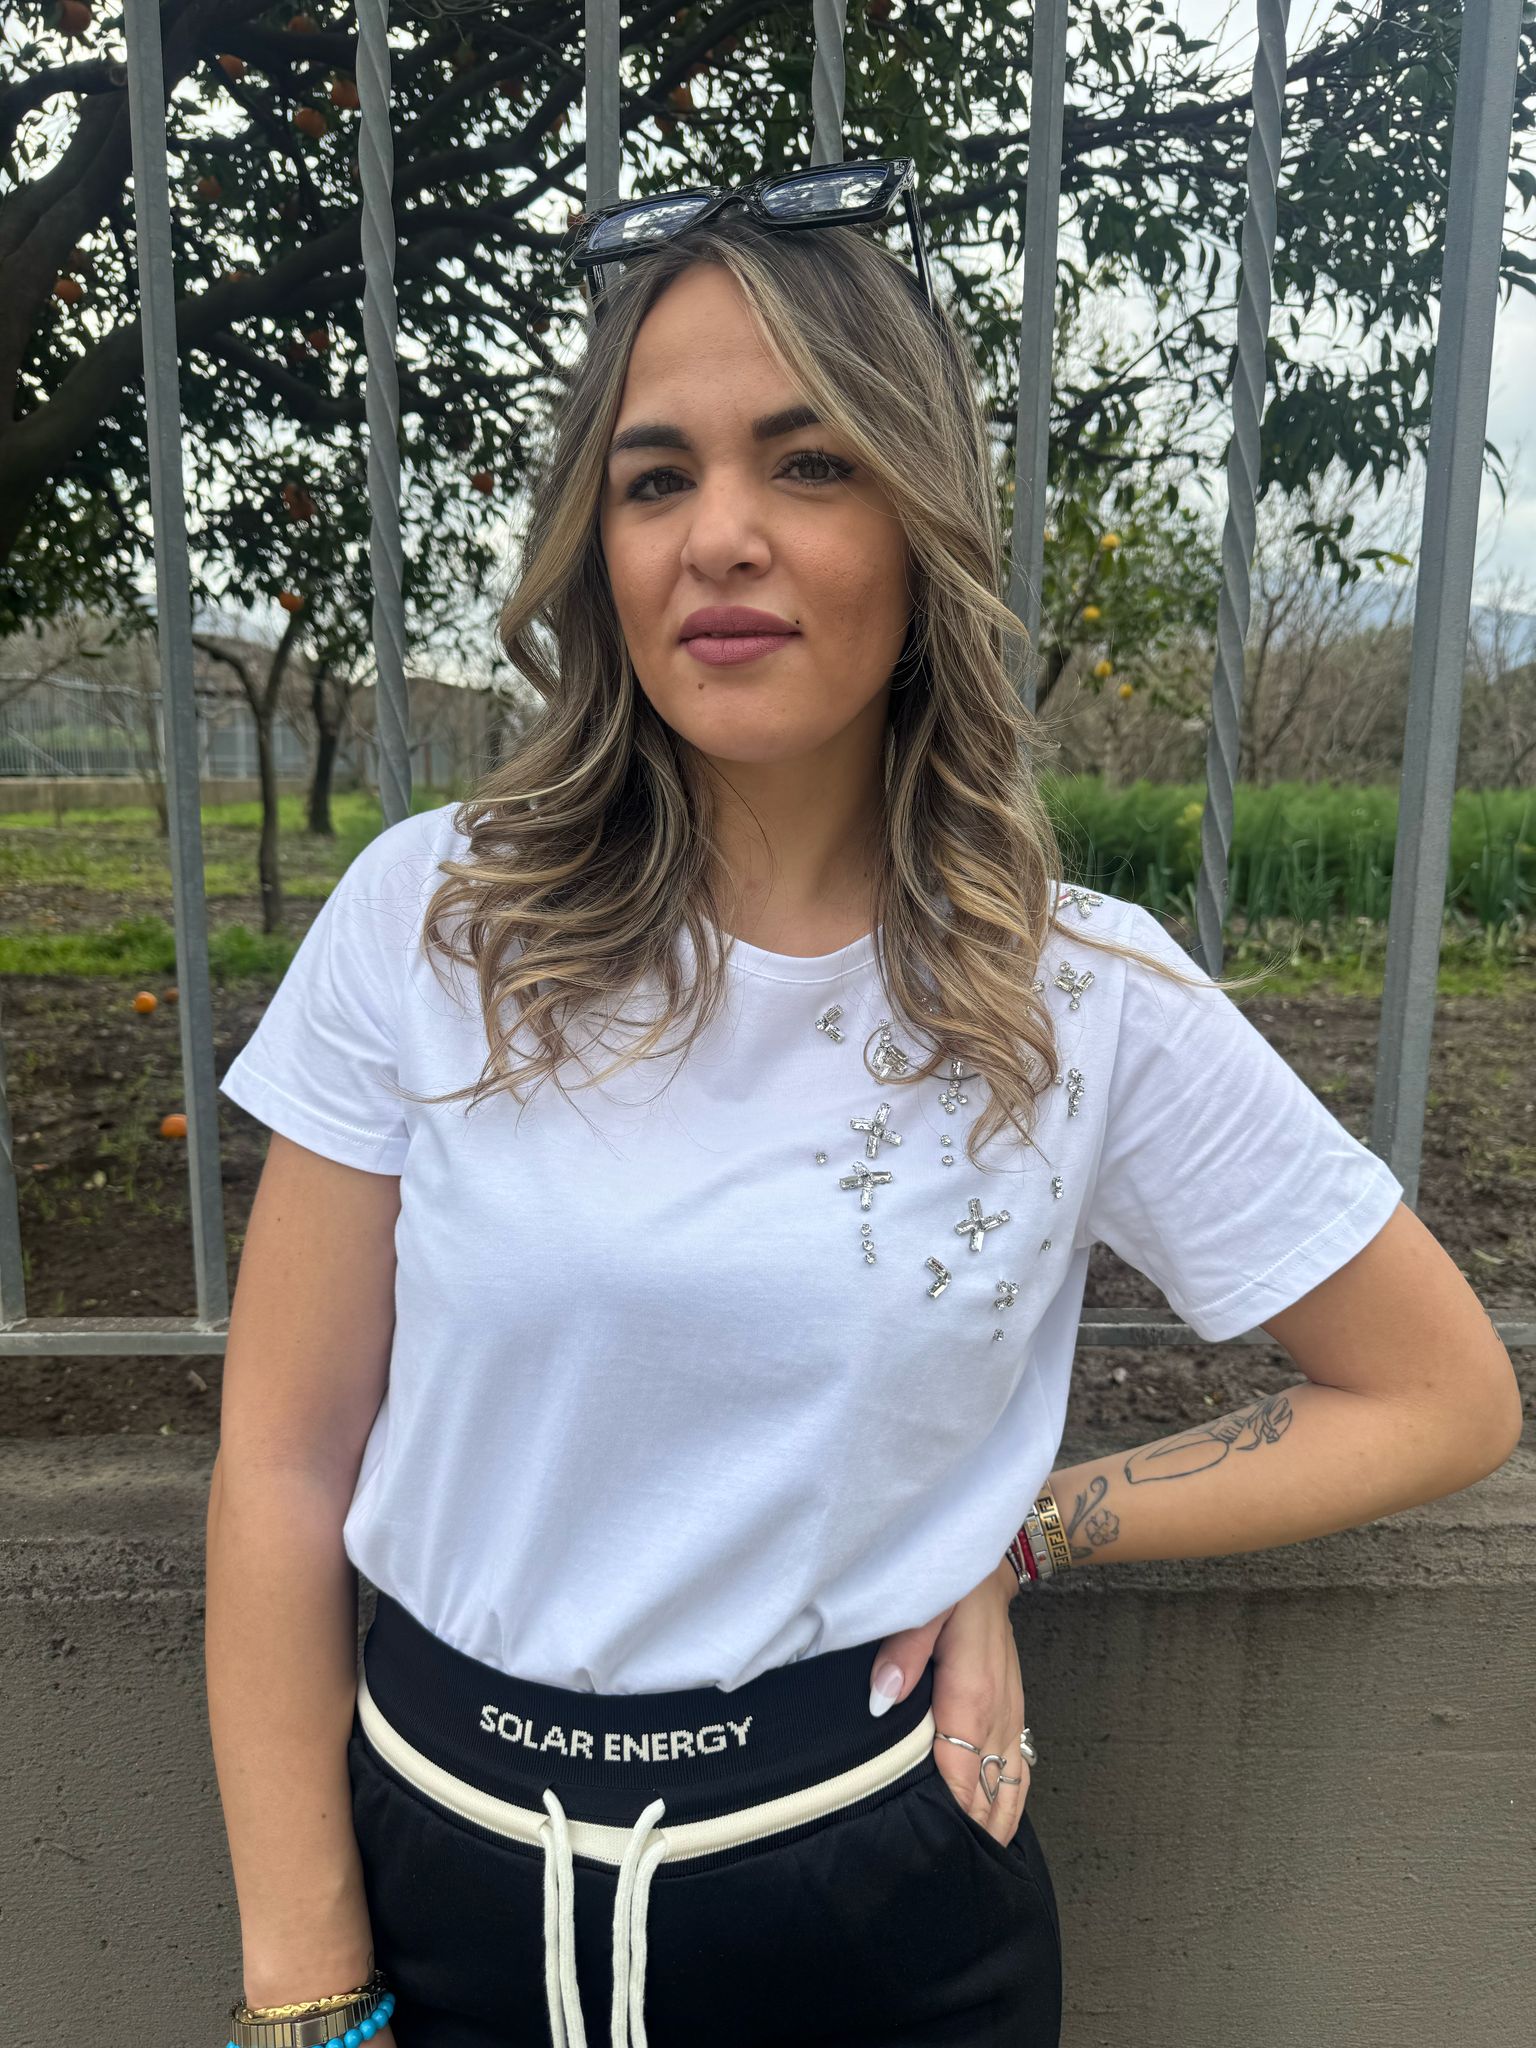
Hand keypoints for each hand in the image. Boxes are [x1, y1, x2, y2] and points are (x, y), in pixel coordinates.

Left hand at [867, 1556, 1028, 1845]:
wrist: (990, 1574)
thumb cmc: (952, 1592)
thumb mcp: (923, 1609)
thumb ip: (901, 1654)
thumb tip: (882, 1699)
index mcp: (972, 1698)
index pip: (960, 1778)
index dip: (947, 1819)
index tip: (927, 1854)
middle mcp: (998, 1719)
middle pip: (987, 1797)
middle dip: (968, 1839)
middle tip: (939, 1879)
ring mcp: (1011, 1721)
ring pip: (1009, 1793)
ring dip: (992, 1830)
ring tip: (970, 1871)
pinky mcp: (1015, 1718)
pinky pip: (1021, 1774)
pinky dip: (1011, 1807)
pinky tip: (996, 1831)